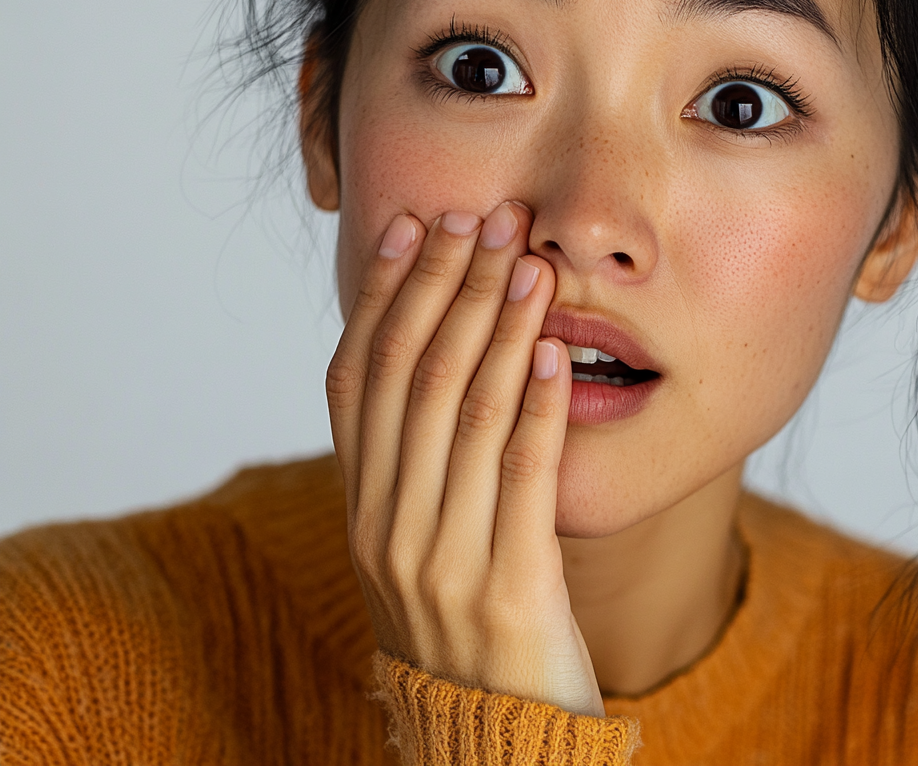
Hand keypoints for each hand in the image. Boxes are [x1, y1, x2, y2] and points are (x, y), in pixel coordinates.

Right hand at [326, 203, 603, 715]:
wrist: (489, 744)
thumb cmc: (463, 629)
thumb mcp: (416, 545)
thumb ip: (415, 467)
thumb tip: (432, 359)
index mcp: (361, 508)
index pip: (359, 375)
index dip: (387, 293)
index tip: (416, 224)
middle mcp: (386, 527)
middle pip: (411, 376)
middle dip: (449, 285)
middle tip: (485, 215)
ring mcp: (439, 561)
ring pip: (464, 413)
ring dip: (496, 325)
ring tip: (526, 259)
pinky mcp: (507, 590)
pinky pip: (520, 477)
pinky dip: (532, 405)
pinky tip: (548, 350)